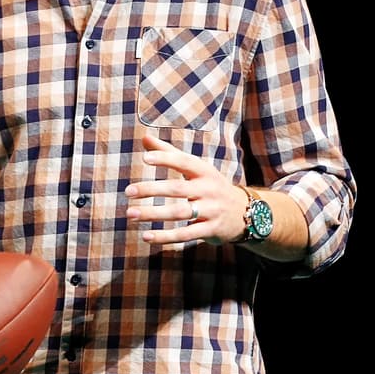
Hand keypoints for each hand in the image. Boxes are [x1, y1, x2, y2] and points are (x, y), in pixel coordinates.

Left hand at [124, 132, 247, 245]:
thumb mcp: (196, 168)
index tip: (144, 158)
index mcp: (204, 171)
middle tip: (128, 191)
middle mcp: (208, 189)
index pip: (184, 162)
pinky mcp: (210, 230)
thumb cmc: (210, 186)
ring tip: (131, 214)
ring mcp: (211, 210)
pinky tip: (146, 236)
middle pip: (177, 188)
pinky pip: (186, 234)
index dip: (165, 159)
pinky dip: (165, 236)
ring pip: (179, 212)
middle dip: (152, 189)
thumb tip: (144, 137)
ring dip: (153, 214)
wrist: (246, 212)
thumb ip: (170, 153)